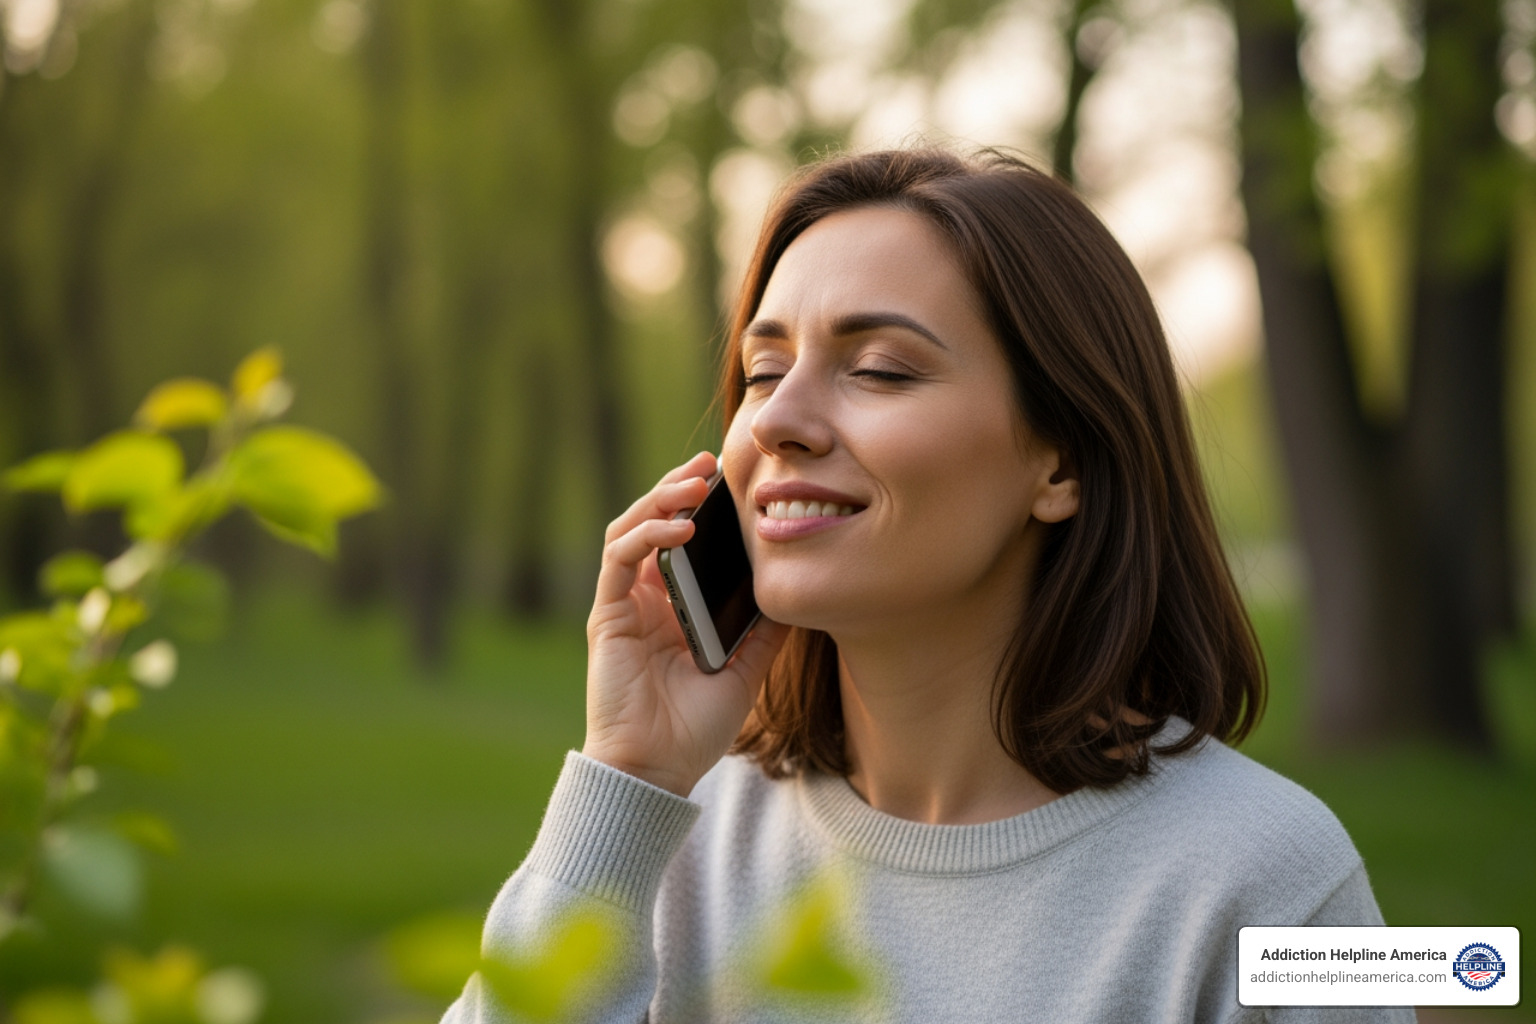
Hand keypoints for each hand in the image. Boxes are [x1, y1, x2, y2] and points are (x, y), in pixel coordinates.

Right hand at [582, 451, 789, 796]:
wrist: (658, 770)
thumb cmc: (695, 729)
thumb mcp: (747, 670)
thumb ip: (765, 630)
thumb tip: (796, 591)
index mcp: (672, 607)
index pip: (681, 540)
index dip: (700, 506)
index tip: (732, 481)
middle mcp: (644, 599)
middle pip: (653, 523)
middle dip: (678, 487)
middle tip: (710, 463)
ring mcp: (623, 605)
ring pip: (630, 529)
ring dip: (660, 500)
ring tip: (695, 484)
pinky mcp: (608, 616)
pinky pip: (619, 560)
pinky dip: (647, 536)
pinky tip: (678, 529)